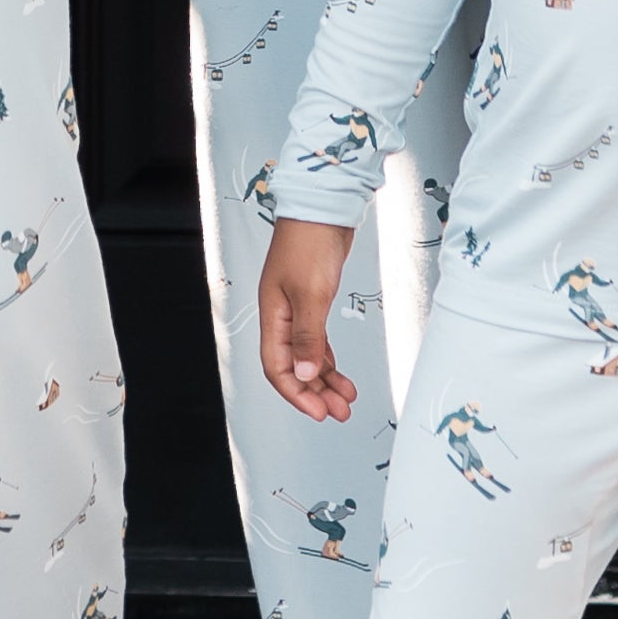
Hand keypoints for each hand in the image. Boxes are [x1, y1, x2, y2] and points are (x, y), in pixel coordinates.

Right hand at [258, 221, 358, 423]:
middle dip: (314, 391)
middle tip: (338, 411)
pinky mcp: (313, 299)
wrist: (324, 206)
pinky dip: (327, 357)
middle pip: (292, 366)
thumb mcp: (312, 294)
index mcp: (272, 315)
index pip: (276, 367)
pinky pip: (316, 340)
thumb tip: (302, 374)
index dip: (296, 393)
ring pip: (306, 354)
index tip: (318, 412)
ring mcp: (297, 307)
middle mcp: (281, 315)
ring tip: (345, 399)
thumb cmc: (311, 240)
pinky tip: (338, 371)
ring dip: (324, 378)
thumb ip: (307, 337)